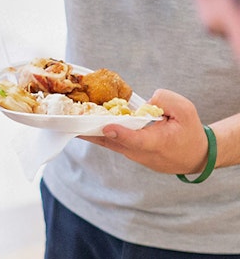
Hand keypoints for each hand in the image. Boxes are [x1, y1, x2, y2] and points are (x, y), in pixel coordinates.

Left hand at [79, 89, 207, 173]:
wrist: (190, 157)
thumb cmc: (189, 132)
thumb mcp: (187, 111)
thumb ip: (167, 101)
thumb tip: (145, 101)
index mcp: (156, 143)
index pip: (136, 139)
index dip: (121, 133)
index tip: (108, 126)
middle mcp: (138, 151)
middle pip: (111, 141)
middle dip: (91, 131)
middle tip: (70, 122)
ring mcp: (128, 153)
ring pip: (105, 142)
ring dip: (87, 131)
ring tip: (67, 122)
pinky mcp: (124, 150)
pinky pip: (107, 140)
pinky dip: (95, 132)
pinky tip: (80, 123)